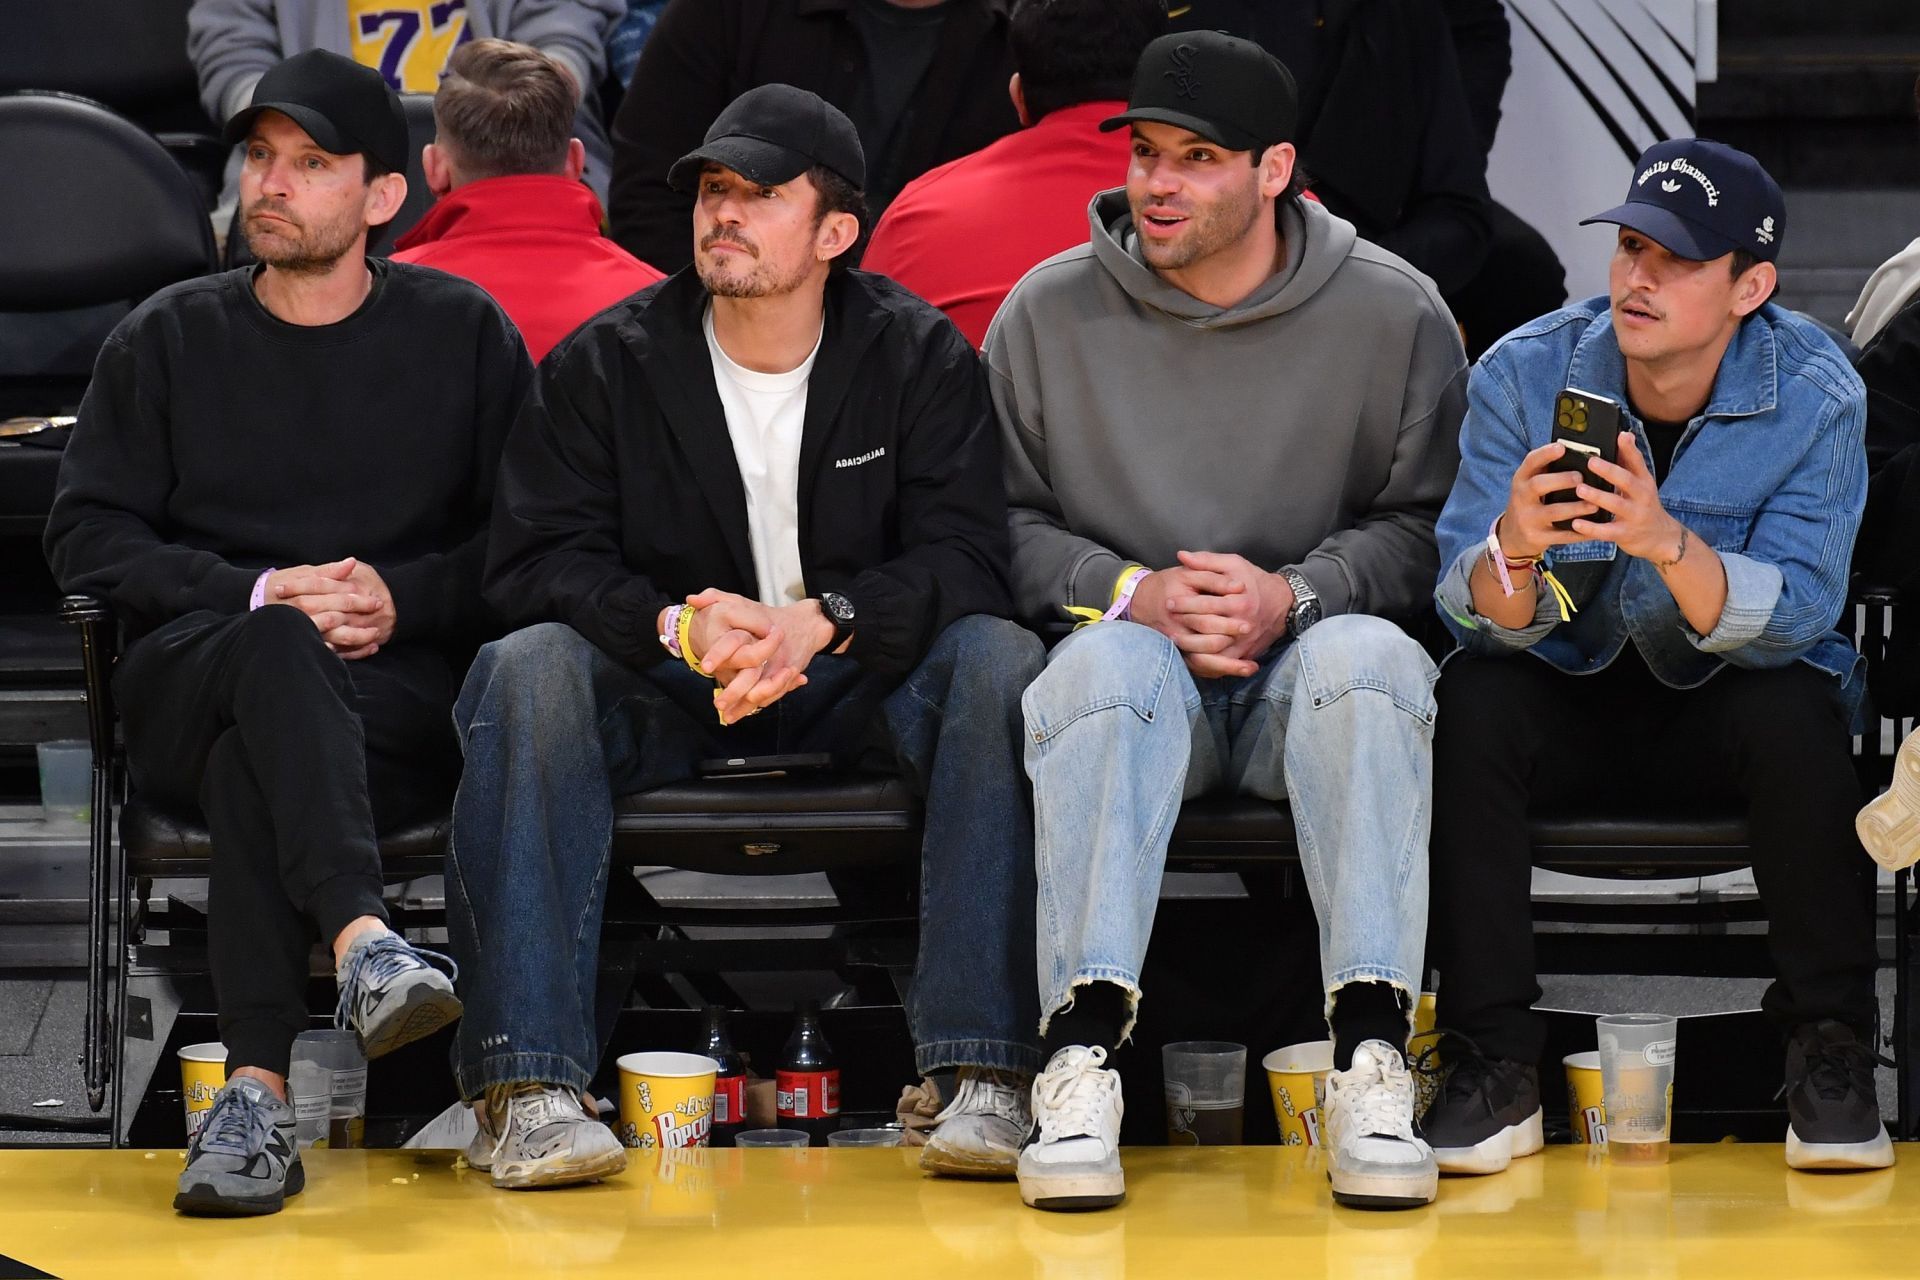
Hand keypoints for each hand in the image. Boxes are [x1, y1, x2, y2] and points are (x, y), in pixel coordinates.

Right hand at [265, 557, 395, 658]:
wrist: (256, 603)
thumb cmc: (282, 586)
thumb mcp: (301, 574)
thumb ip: (327, 572)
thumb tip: (351, 563)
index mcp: (303, 596)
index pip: (335, 595)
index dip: (358, 597)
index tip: (376, 599)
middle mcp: (303, 616)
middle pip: (337, 616)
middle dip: (361, 614)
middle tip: (380, 612)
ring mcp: (305, 632)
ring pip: (336, 637)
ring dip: (359, 638)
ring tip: (376, 635)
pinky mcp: (307, 645)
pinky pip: (333, 652)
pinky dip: (353, 653)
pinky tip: (369, 649)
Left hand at [682, 591, 828, 724]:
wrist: (806, 624)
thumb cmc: (769, 615)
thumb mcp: (741, 602)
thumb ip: (716, 597)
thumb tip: (691, 599)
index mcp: (757, 630)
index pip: (736, 643)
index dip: (721, 654)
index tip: (707, 666)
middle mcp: (771, 651)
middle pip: (751, 675)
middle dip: (734, 692)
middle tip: (718, 704)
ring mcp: (780, 667)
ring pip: (761, 691)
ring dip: (744, 706)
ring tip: (727, 716)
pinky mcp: (786, 678)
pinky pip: (770, 696)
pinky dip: (755, 706)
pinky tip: (738, 714)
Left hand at [1166, 551, 1293, 677]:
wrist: (1282, 604)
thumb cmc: (1254, 580)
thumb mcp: (1234, 564)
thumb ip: (1207, 560)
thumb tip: (1181, 555)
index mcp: (1240, 601)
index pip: (1207, 605)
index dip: (1185, 604)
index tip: (1169, 602)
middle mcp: (1243, 624)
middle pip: (1208, 629)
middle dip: (1184, 625)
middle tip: (1166, 622)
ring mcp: (1244, 641)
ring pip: (1213, 652)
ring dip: (1191, 647)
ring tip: (1173, 639)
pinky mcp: (1245, 654)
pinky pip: (1222, 664)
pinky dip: (1205, 662)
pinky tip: (1190, 654)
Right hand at [1496, 441, 1601, 560]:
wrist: (1512, 535)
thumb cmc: (1530, 502)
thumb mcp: (1530, 484)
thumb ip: (1547, 471)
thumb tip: (1580, 454)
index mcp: (1522, 479)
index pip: (1530, 462)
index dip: (1545, 453)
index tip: (1562, 447)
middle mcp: (1521, 497)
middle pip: (1538, 485)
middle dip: (1561, 480)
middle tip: (1581, 478)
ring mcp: (1527, 519)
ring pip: (1553, 512)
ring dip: (1576, 508)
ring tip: (1595, 505)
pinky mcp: (1536, 537)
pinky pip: (1561, 535)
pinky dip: (1580, 533)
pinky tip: (1595, 528)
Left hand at [1572, 432, 1686, 561]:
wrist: (1660, 537)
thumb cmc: (1643, 505)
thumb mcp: (1641, 484)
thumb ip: (1629, 463)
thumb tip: (1623, 434)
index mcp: (1644, 482)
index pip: (1638, 462)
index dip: (1630, 449)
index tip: (1620, 436)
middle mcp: (1642, 497)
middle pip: (1628, 481)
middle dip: (1610, 471)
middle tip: (1591, 462)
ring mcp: (1635, 516)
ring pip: (1616, 505)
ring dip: (1598, 497)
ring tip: (1580, 489)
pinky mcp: (1625, 534)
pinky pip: (1607, 531)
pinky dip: (1591, 528)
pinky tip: (1576, 523)